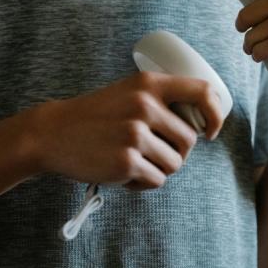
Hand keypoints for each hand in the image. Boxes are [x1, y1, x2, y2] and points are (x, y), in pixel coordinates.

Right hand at [31, 71, 223, 189]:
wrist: (52, 133)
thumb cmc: (96, 115)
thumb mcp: (128, 91)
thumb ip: (160, 99)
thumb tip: (202, 121)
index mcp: (149, 84)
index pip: (202, 91)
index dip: (215, 114)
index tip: (210, 131)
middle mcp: (144, 106)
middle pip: (189, 140)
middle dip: (177, 152)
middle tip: (153, 152)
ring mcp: (135, 134)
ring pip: (175, 164)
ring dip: (159, 169)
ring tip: (135, 161)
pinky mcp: (126, 162)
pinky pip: (156, 180)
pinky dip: (144, 183)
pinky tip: (125, 174)